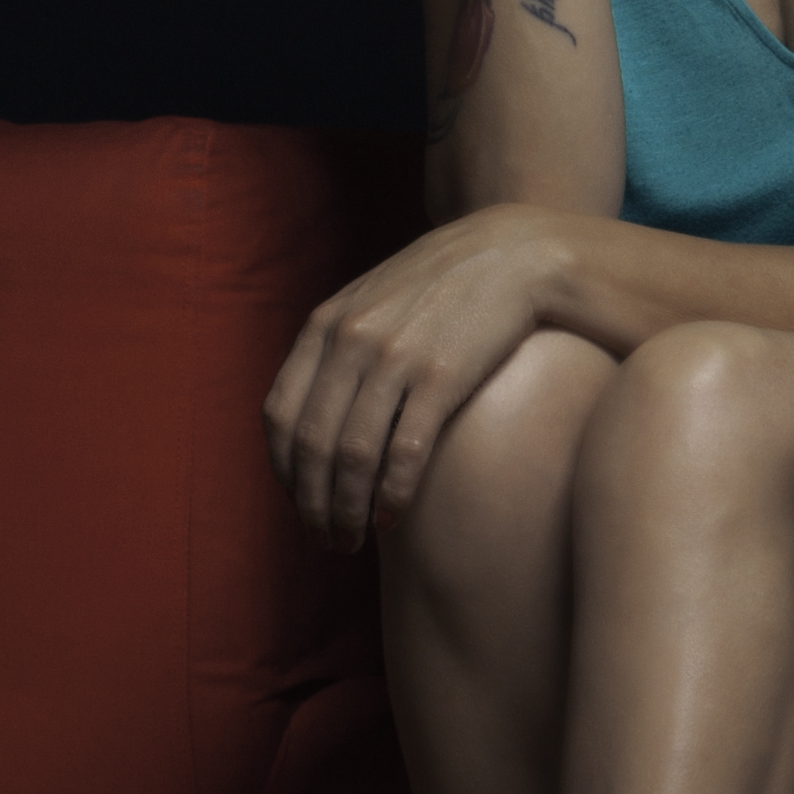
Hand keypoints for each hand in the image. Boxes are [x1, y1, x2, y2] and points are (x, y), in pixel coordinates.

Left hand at [259, 204, 579, 547]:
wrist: (514, 254)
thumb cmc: (444, 285)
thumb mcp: (371, 299)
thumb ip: (335, 345)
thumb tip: (312, 410)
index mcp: (324, 325)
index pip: (279, 416)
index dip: (284, 472)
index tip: (300, 503)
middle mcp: (350, 342)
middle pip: (311, 445)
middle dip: (311, 504)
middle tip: (325, 539)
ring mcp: (395, 360)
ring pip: (352, 457)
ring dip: (347, 510)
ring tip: (353, 539)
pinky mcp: (442, 377)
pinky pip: (404, 451)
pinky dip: (391, 493)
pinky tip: (392, 515)